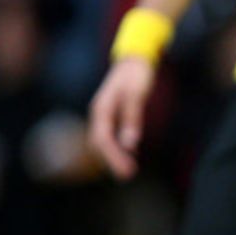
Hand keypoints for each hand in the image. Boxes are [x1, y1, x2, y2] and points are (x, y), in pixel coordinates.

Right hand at [89, 56, 155, 180]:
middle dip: (112, 160)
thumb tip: (130, 144)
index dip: (113, 156)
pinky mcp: (112, 113)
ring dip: (114, 155)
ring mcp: (105, 113)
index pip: (102, 139)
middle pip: (100, 143)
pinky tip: (128, 153)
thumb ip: (132, 118)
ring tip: (128, 170)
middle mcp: (99, 113)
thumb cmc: (136, 75)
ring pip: (104, 140)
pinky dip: (116, 146)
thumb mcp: (136, 95)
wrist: (135, 58)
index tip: (126, 170)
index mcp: (101, 109)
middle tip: (128, 176)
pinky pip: (110, 134)